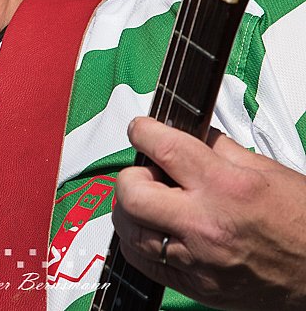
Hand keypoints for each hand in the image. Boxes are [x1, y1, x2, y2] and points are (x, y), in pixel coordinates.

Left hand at [111, 116, 305, 309]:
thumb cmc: (304, 224)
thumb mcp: (267, 171)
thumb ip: (218, 149)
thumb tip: (187, 133)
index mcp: (227, 188)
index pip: (163, 149)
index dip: (142, 132)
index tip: (140, 130)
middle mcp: (207, 226)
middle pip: (132, 194)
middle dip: (131, 177)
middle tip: (145, 173)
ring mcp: (198, 260)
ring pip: (129, 230)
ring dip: (131, 210)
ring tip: (150, 202)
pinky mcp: (196, 286)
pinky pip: (142, 262)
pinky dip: (138, 242)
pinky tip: (152, 230)